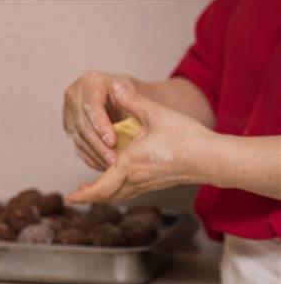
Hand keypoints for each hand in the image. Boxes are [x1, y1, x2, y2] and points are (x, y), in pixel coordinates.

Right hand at [63, 71, 140, 170]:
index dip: (101, 125)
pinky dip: (91, 158)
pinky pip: (78, 146)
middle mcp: (74, 95)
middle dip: (98, 145)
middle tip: (113, 160)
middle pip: (82, 125)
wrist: (123, 100)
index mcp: (90, 81)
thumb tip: (123, 93)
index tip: (113, 142)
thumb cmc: (132, 96)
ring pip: (79, 138)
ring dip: (95, 154)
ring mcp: (68, 112)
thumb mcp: (134, 94)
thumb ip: (130, 97)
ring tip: (111, 166)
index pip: (91, 106)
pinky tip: (103, 165)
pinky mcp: (69, 128)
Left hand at [67, 81, 213, 203]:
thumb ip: (133, 101)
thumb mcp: (156, 115)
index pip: (100, 187)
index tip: (70, 197)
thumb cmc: (186, 137)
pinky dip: (118, 191)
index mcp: (129, 165)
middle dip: (89, 197)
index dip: (84, 194)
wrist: (212, 158)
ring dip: (103, 195)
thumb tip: (114, 86)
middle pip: (106, 196)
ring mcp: (146, 184)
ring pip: (119, 196)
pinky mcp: (156, 183)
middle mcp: (135, 179)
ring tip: (90, 191)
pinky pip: (130, 192)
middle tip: (74, 197)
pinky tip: (117, 184)